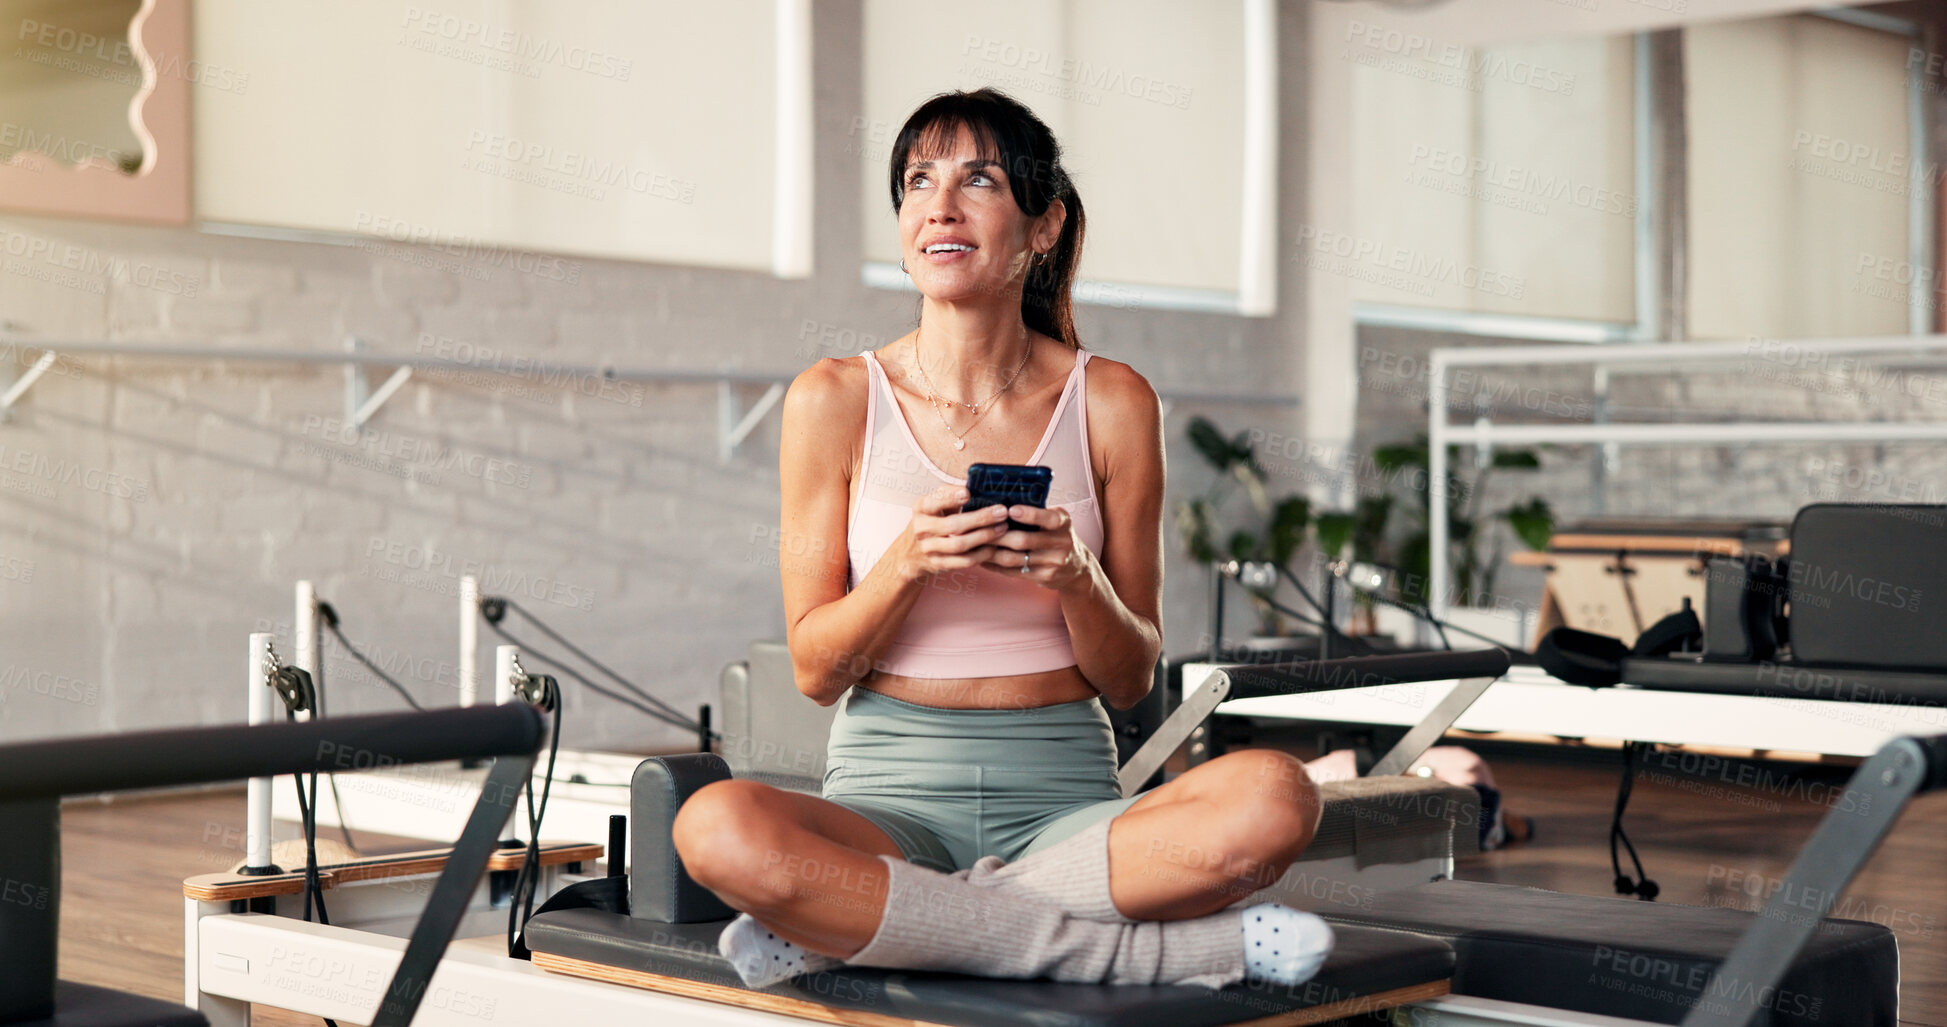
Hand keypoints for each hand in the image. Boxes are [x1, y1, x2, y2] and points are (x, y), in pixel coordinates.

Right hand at [893, 486, 1011, 585]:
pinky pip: (963, 561)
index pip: (934, 501)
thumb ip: (952, 494)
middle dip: (980, 518)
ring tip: (1002, 527)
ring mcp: (929, 548)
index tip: (968, 492)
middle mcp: (921, 528)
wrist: (912, 552)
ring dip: (984, 536)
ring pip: (959, 544)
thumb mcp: (936, 503)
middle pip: (952, 525)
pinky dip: (981, 554)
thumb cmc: (933, 519)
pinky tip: (994, 546)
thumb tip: (978, 484)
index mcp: (921, 507)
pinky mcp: (938, 564)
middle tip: (1001, 512)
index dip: (950, 497)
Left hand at [982, 503, 1087, 590]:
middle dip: (999, 535)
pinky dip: (996, 566)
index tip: (1010, 510)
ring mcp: (1053, 563)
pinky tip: (984, 559)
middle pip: (1024, 540)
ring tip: (977, 545)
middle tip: (980, 529)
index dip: (1029, 514)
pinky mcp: (1044, 577)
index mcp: (1063, 523)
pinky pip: (1014, 572)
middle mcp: (1062, 543)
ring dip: (992, 552)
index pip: (1048, 518)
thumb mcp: (1056, 521)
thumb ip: (1037, 512)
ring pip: (1015, 559)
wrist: (1078, 568)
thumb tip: (1002, 503)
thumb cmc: (1058, 536)